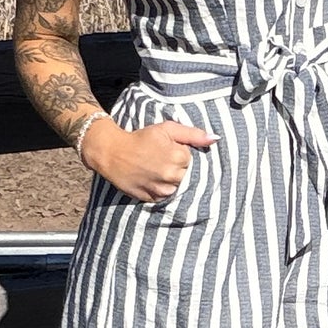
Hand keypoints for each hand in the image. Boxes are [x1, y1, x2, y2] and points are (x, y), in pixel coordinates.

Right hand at [79, 116, 217, 201]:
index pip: (190, 160)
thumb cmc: (141, 138)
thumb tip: (215, 139)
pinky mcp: (150, 198)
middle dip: (176, 168)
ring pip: (176, 188)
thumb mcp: (167, 129)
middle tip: (158, 159)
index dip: (179, 154)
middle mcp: (172, 175)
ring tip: (154, 169)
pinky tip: (150, 179)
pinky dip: (160, 190)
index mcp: (179, 157)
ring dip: (169, 181)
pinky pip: (164, 197)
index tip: (166, 150)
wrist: (112, 152)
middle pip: (184, 175)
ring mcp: (161, 188)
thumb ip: (193, 134)